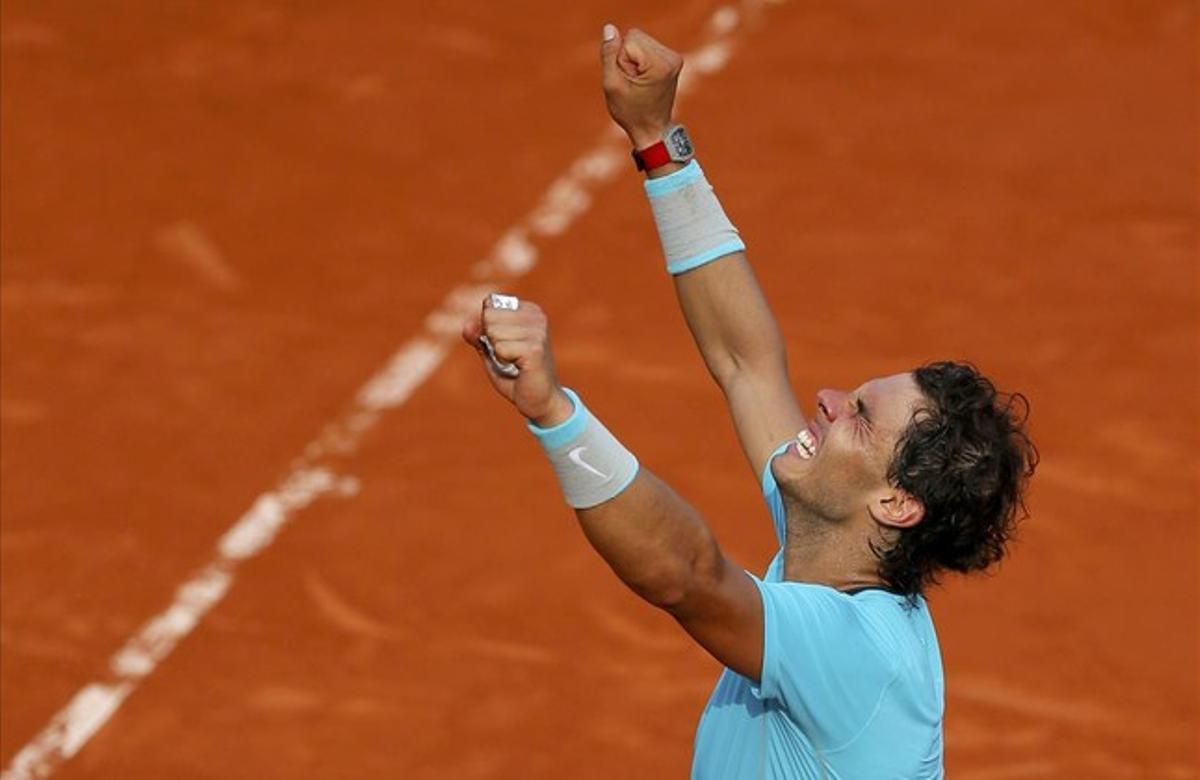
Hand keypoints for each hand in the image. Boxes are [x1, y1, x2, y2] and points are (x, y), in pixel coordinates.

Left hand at [462, 294, 573, 426]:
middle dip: (491, 340)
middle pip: (489, 317)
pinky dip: (503, 362)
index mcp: (529, 311)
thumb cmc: (517, 376)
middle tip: (510, 356)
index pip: (489, 305)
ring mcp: (538, 332)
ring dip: (498, 354)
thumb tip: (467, 326)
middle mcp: (536, 317)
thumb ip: (479, 336)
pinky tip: (520, 369)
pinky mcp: (535, 349)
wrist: (541, 401)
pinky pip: (500, 348)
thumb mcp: (492, 352)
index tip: (505, 344)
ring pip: (493, 333)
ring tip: (515, 363)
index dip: (488, 328)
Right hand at [600, 23, 683, 148]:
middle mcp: (672, 57)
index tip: (629, 82)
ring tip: (639, 83)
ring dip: (633, 59)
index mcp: (660, 63)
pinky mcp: (672, 59)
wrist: (652, 130)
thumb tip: (609, 28)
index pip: (628, 40)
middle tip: (633, 83)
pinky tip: (644, 80)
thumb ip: (609, 54)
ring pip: (640, 40)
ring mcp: (674, 58)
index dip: (621, 60)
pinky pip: (646, 47)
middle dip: (627, 57)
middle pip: (635, 36)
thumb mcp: (612, 85)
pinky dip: (640, 61)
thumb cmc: (631, 113)